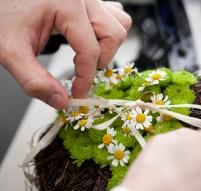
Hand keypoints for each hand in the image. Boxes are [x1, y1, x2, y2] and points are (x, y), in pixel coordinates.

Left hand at [0, 0, 130, 108]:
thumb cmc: (2, 14)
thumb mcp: (11, 50)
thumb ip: (34, 80)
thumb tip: (60, 100)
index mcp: (67, 5)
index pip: (90, 50)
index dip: (86, 78)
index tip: (77, 93)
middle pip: (114, 34)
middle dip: (101, 60)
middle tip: (82, 72)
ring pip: (119, 23)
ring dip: (108, 45)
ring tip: (86, 55)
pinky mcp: (88, 1)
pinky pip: (112, 16)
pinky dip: (106, 33)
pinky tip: (88, 40)